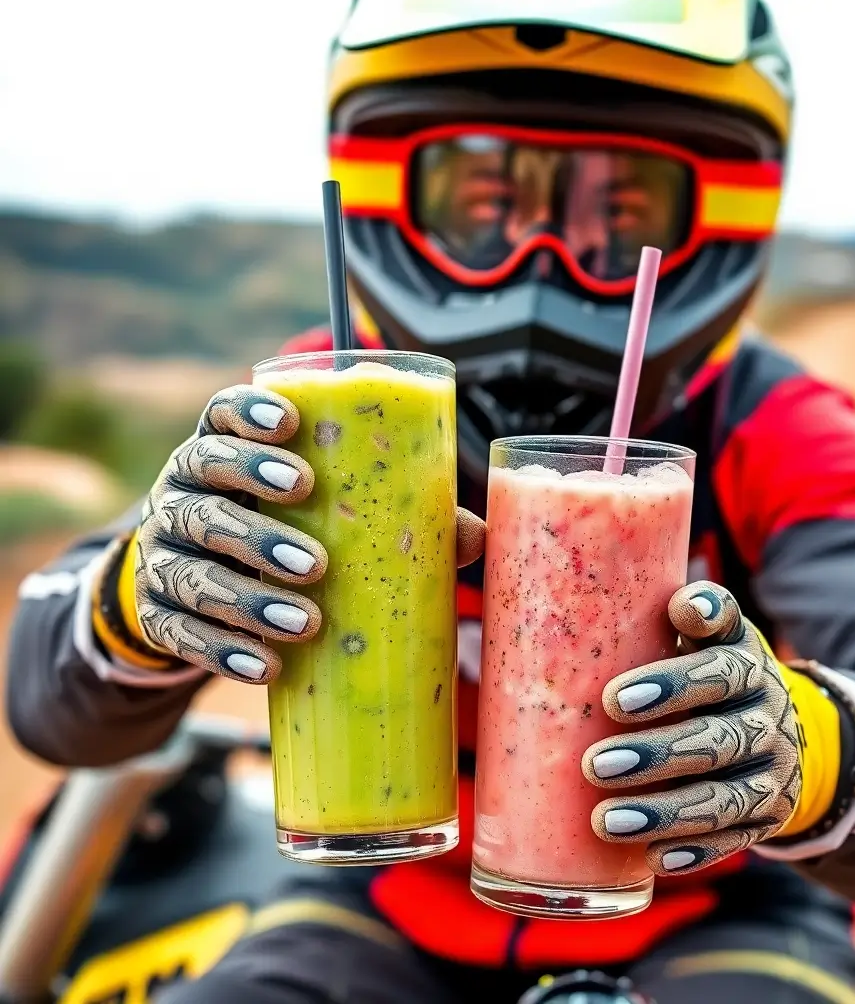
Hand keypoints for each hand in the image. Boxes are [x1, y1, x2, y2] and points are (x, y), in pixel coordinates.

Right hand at [102, 385, 485, 684]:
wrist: (200, 588)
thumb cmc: (281, 531)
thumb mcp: (320, 512)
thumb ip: (389, 514)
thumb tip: (472, 537)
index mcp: (226, 451)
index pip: (220, 413)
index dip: (248, 414)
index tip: (291, 424)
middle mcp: (184, 491)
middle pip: (203, 487)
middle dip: (259, 522)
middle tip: (316, 561)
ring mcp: (162, 551)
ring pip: (193, 566)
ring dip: (248, 598)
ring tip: (305, 621)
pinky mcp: (156, 612)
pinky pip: (178, 631)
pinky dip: (222, 650)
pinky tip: (266, 667)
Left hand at [582, 581, 839, 876]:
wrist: (781, 723)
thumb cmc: (709, 669)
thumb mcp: (705, 635)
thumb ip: (683, 615)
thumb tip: (647, 595)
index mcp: (745, 661)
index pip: (719, 668)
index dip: (672, 683)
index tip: (614, 698)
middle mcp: (767, 715)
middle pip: (716, 739)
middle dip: (655, 754)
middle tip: (594, 764)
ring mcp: (772, 769)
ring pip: (724, 797)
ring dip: (663, 811)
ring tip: (606, 820)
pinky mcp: (769, 815)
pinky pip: (734, 838)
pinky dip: (694, 850)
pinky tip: (653, 858)